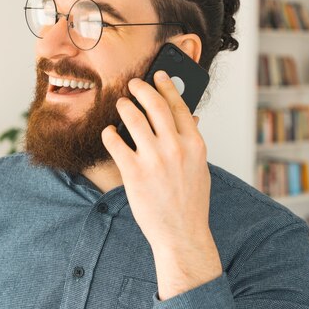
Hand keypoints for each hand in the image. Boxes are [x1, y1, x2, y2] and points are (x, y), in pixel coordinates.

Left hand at [101, 70, 221, 297]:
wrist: (181, 234)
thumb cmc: (191, 202)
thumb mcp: (199, 167)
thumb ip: (191, 142)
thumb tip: (187, 117)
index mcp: (195, 144)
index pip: (179, 105)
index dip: (167, 85)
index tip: (158, 75)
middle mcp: (175, 147)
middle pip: (154, 104)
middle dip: (141, 88)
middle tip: (133, 84)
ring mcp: (154, 159)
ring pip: (132, 117)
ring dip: (124, 106)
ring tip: (120, 104)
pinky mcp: (133, 172)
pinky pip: (115, 142)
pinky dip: (110, 133)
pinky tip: (109, 132)